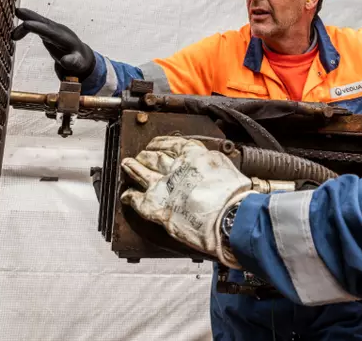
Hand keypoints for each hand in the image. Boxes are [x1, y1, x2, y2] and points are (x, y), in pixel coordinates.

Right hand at [11, 8, 95, 78]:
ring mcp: (53, 29)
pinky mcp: (48, 30)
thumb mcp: (78, 64)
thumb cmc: (78, 61)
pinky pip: (36, 25)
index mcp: (66, 39)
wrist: (80, 56)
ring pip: (38, 21)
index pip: (51, 32)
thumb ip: (72, 62)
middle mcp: (59, 31)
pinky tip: (15, 35)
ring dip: (25, 21)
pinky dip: (25, 28)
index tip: (27, 24)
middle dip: (32, 17)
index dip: (39, 27)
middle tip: (18, 11)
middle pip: (44, 22)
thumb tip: (65, 61)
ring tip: (12, 33)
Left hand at [121, 137, 253, 267]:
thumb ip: (209, 163)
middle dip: (145, 155)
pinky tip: (127, 196)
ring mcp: (164, 187)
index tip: (155, 143)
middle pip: (153, 157)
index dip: (160, 143)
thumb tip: (206, 165)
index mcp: (193, 155)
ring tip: (126, 166)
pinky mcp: (157, 207)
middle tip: (139, 156)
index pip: (171, 143)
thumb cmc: (234, 197)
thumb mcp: (224, 167)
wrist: (230, 217)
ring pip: (141, 173)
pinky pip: (136, 199)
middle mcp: (176, 168)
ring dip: (132, 169)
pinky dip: (130, 196)